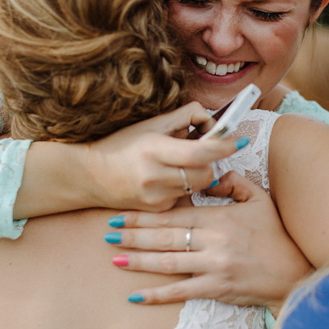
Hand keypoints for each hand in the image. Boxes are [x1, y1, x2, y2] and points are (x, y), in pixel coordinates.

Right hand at [84, 102, 239, 210]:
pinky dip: (183, 185)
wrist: (90, 176)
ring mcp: (156, 197)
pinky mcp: (158, 210)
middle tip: (202, 150)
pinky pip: (185, 196)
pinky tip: (166, 179)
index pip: (200, 152)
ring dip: (199, 173)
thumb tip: (212, 121)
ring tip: (180, 163)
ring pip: (198, 185)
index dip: (223, 146)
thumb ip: (184, 118)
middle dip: (211, 161)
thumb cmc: (122, 144)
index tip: (238, 141)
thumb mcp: (151, 124)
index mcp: (154, 149)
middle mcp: (155, 176)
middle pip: (205, 172)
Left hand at [105, 171, 312, 311]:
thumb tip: (208, 177)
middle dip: (134, 234)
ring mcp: (214, 267)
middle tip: (108, 233)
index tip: (122, 214)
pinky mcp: (217, 289)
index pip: (175, 215)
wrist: (296, 272)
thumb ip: (233, 183)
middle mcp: (213, 241)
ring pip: (168, 262)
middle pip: (165, 237)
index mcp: (220, 218)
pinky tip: (135, 295)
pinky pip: (182, 291)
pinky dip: (157, 294)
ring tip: (114, 257)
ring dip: (138, 260)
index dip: (146, 215)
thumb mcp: (260, 200)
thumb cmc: (277, 234)